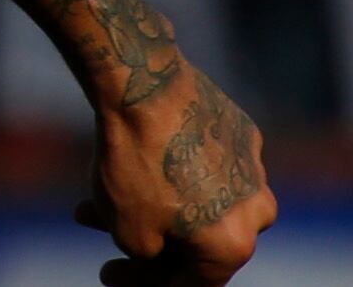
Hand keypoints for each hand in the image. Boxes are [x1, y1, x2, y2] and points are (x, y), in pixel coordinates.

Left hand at [78, 56, 273, 285]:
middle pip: (198, 240)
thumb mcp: (131, 233)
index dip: (146, 283)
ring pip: (200, 199)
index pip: (193, 283)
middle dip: (146, 243)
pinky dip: (171, 170)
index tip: (109, 272)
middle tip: (105, 239)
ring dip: (151, 205)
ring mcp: (253, 167)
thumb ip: (152, 257)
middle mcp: (257, 209)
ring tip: (95, 199)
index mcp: (235, 244)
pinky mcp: (241, 130)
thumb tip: (158, 249)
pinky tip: (129, 161)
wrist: (143, 85)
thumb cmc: (136, 165)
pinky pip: (204, 164)